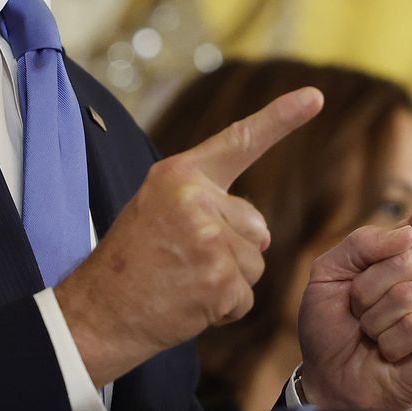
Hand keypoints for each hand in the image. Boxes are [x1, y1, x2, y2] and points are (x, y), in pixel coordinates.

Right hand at [55, 86, 323, 387]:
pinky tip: (187, 304)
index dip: (281, 118)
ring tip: (180, 282)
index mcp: (179, 174)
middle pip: (256, 226)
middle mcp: (196, 198)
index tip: (315, 96)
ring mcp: (209, 239)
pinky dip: (223, 309)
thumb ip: (212, 206)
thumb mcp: (160, 211)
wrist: (96, 314)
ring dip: (226, 282)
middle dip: (231, 251)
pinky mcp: (218, 279)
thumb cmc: (128, 264)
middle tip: (179, 263)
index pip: (239, 141)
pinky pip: (246, 296)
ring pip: (255, 263)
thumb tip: (264, 233)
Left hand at [297, 198, 411, 410]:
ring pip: (408, 295)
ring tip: (376, 333)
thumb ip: (362, 243)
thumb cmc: (333, 326)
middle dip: (367, 291)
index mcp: (410, 253)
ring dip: (376, 321)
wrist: (330, 376)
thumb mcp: (329, 273)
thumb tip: (408, 233)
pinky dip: (391, 341)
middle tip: (363, 312)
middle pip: (406, 260)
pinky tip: (392, 350)